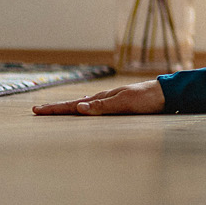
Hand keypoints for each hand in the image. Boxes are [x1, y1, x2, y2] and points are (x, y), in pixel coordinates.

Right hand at [33, 79, 165, 115]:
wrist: (168, 94)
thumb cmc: (147, 99)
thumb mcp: (125, 103)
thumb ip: (103, 106)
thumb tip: (79, 108)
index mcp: (103, 98)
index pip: (74, 105)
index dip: (55, 108)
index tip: (37, 110)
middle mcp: (106, 98)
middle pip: (76, 104)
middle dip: (56, 108)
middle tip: (37, 109)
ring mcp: (112, 100)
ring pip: (85, 105)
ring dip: (68, 108)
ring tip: (55, 110)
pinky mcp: (120, 105)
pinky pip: (96, 107)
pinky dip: (83, 109)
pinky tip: (84, 110)